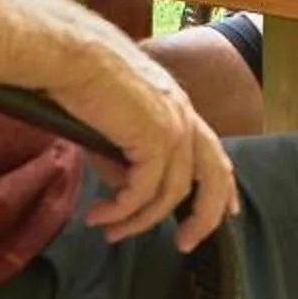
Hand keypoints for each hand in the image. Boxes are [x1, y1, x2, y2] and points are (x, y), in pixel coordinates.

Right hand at [54, 45, 239, 248]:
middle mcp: (184, 118)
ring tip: (109, 232)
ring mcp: (173, 128)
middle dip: (204, 219)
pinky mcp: (153, 139)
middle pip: (213, 179)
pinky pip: (143, 192)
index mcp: (179, 108)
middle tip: (184, 244)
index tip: (227, 214)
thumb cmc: (83, 78)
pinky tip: (99, 215)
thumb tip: (122, 187)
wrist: (70, 54)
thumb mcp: (113, 123)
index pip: (215, 154)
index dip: (223, 188)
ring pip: (170, 194)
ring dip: (137, 220)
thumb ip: (125, 155)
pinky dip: (121, 210)